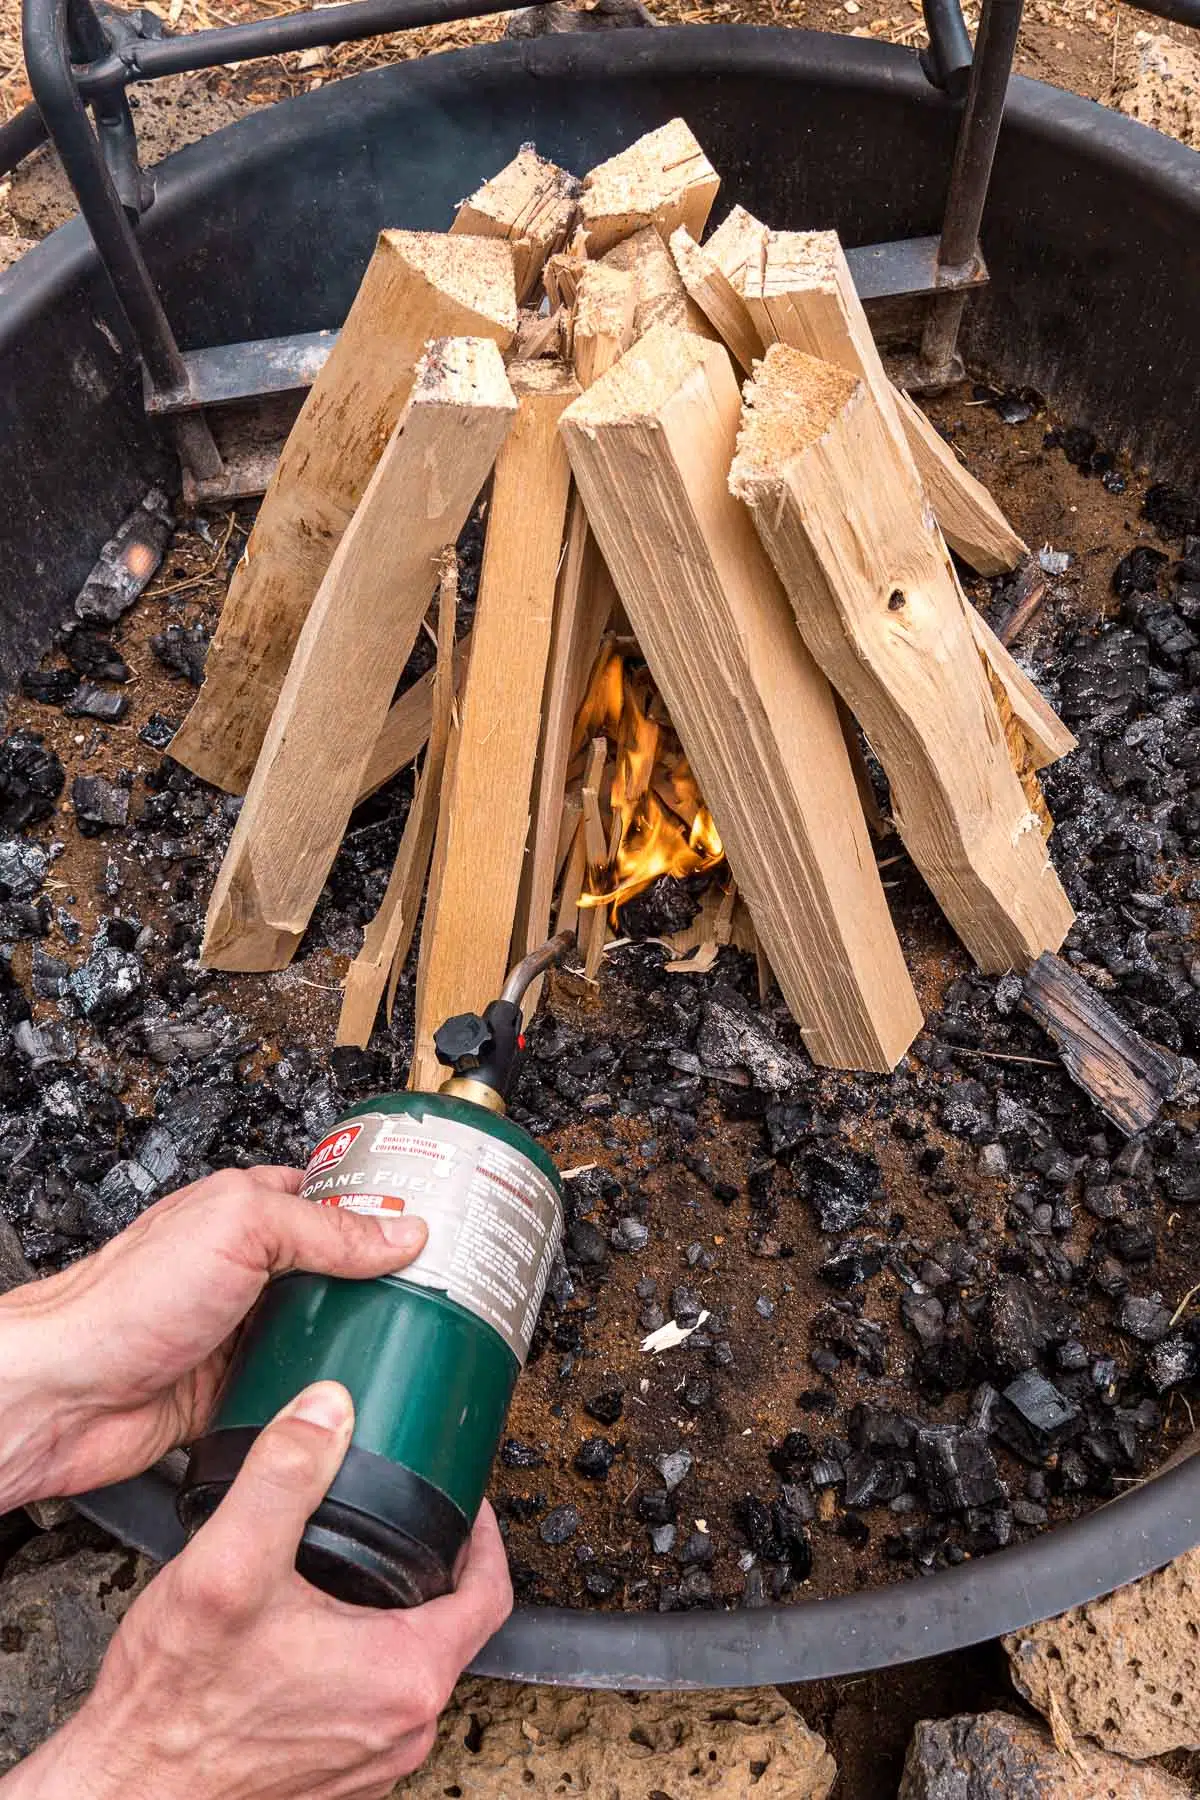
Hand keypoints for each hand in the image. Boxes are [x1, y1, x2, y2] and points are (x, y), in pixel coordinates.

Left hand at [0, 1167, 427, 1505]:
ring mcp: (240, 1332)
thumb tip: (400, 1233)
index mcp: (244, 1212)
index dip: (380, 1206)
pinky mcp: (235, 1392)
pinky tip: (355, 1398)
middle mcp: (245, 1270)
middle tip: (437, 1296)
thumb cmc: (122, 1302)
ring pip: (322, 1334)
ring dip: (357, 1344)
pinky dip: (325, 1395)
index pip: (331, 1199)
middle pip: (336, 1271)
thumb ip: (324, 1229)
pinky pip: (298, 1389)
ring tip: (411, 1349)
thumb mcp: (239, 1230)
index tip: (434, 1222)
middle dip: (382, 1284)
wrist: (65, 1396)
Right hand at [4, 1382, 512, 1799]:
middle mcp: (402, 1729)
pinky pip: (371, 1706)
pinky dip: (358, 1663)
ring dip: (394, 1616)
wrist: (123, 1796)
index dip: (484, 1532)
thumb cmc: (172, 1709)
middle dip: (434, 1567)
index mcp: (404, 1674)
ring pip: (410, 1669)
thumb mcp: (228, 1565)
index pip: (491, 1591)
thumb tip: (327, 1408)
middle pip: (453, 1628)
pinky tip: (312, 1632)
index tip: (463, 1498)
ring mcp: (371, 1762)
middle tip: (403, 1519)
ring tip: (355, 1568)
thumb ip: (283, 1475)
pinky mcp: (335, 1779)